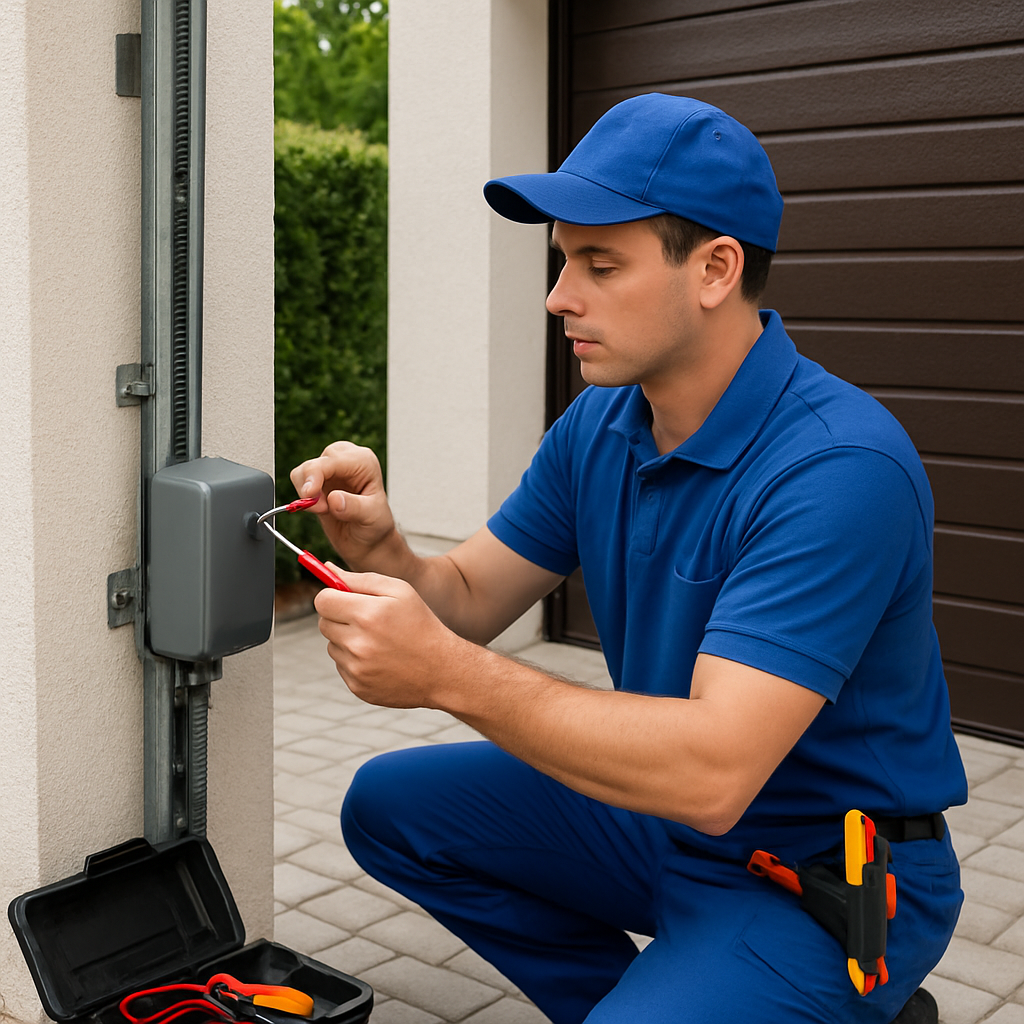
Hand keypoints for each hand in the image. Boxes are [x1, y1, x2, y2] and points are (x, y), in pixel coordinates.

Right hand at [290, 442, 396, 569]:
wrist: (367, 539)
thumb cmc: (375, 524)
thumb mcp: (371, 517)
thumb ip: (354, 507)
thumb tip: (333, 498)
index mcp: (363, 461)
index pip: (332, 459)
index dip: (315, 475)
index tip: (310, 495)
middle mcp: (345, 459)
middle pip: (313, 463)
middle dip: (311, 487)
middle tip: (323, 509)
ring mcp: (330, 469)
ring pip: (302, 472)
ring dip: (307, 495)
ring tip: (326, 510)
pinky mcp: (317, 481)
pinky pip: (299, 483)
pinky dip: (304, 498)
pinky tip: (321, 508)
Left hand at [314, 564, 482, 709]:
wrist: (442, 670)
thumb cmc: (420, 624)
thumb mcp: (400, 591)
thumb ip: (361, 579)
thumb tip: (328, 569)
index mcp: (368, 614)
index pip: (322, 600)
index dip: (331, 596)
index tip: (342, 598)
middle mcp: (358, 643)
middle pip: (323, 623)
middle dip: (339, 617)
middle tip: (365, 618)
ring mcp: (356, 668)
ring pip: (332, 645)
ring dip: (347, 640)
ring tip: (378, 641)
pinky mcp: (357, 686)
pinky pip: (342, 666)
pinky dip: (355, 660)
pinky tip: (380, 659)